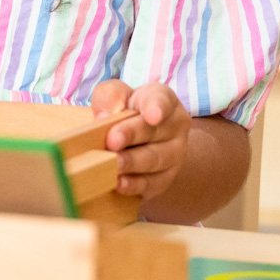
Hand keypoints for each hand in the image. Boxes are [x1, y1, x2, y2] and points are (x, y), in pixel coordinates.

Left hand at [90, 78, 190, 198]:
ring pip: (154, 159)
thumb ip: (110, 96)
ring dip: (131, 162)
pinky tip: (118, 183)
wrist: (137, 140)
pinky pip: (151, 183)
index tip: (152, 116)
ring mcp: (174, 155)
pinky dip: (133, 184)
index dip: (157, 108)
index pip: (162, 100)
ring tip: (112, 164)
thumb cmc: (125, 111)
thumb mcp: (116, 95)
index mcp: (164, 100)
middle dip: (132, 136)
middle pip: (153, 131)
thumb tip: (104, 116)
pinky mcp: (164, 179)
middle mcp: (175, 127)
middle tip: (112, 141)